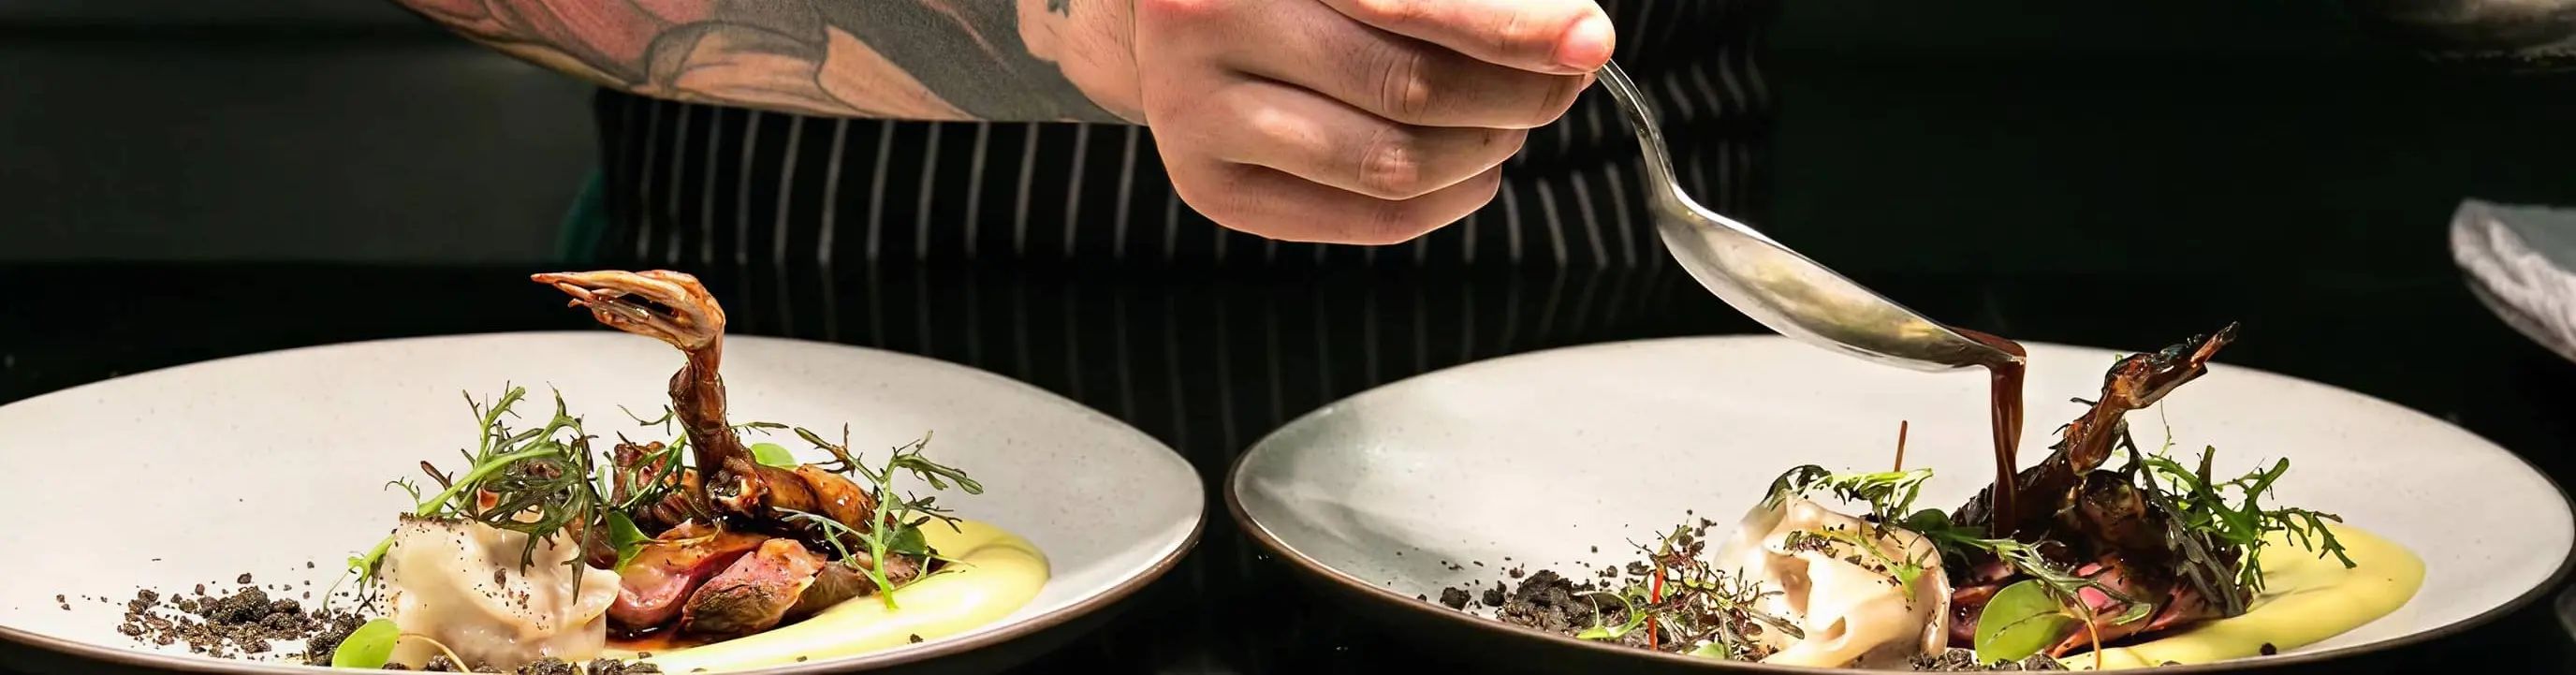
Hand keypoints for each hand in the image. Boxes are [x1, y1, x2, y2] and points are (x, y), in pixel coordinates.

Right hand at [1127, 0, 1611, 244]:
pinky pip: (1362, 219)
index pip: (1410, 2)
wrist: (1171, 7)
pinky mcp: (1207, 185)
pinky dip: (1446, 201)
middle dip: (1517, 94)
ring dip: (1484, 149)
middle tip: (1562, 82)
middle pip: (1410, 88)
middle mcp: (1205, 21)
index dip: (1514, 28)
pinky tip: (1472, 168)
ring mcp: (1195, 111)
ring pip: (1392, 164)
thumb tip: (1566, 33)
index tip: (1590, 39)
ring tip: (1511, 122)